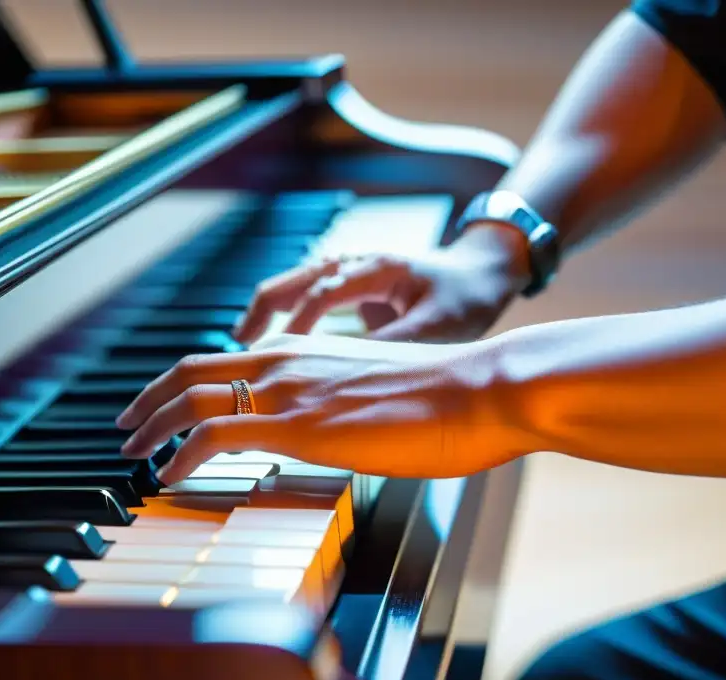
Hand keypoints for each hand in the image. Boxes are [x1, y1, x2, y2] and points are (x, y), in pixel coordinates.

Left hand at [115, 334, 529, 482]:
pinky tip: (168, 476)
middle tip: (125, 425)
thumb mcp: (375, 390)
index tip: (160, 404)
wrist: (480, 389)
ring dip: (152, 426)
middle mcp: (287, 361)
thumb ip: (336, 401)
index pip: (221, 360)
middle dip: (148, 400)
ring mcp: (290, 390)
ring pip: (192, 398)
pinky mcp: (300, 425)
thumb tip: (323, 428)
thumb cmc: (444, 397)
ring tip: (133, 452)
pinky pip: (216, 435)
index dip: (180, 382)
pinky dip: (180, 455)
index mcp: (305, 350)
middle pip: (191, 371)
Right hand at [232, 224, 530, 344]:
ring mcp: (352, 269)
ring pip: (295, 284)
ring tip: (245, 342)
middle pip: (294, 280)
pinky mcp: (353, 283)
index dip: (299, 328)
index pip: (323, 294)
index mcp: (378, 267)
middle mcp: (357, 262)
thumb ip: (395, 345)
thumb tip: (350, 371)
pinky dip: (286, 314)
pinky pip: (308, 294)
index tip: (282, 360)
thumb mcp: (438, 327)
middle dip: (263, 310)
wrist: (484, 271)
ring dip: (269, 311)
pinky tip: (277, 342)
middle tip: (242, 342)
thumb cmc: (466, 297)